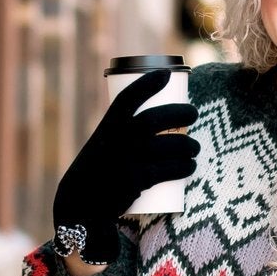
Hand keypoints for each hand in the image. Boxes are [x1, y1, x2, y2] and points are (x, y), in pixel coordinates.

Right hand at [53, 69, 198, 264]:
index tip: (166, 74)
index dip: (147, 83)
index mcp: (107, 126)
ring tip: (195, 147)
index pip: (128, 97)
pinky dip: (183, 168)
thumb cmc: (99, 168)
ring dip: (187, 145)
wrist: (81, 201)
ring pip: (166, 146)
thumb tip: (159, 121)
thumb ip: (125, 130)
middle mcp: (117, 139)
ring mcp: (127, 160)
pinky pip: (167, 170)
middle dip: (179, 112)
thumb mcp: (104, 142)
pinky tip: (191, 167)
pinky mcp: (136, 181)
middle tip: (193, 113)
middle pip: (154, 119)